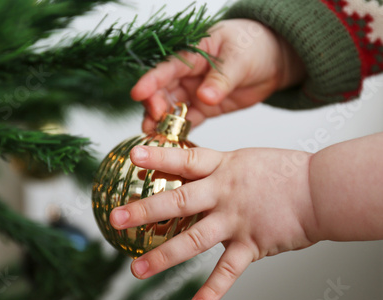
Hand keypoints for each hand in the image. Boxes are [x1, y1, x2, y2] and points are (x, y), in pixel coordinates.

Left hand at [110, 146, 317, 299]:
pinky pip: (228, 272)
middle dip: (145, 211)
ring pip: (194, 240)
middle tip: (117, 218)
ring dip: (163, 257)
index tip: (134, 158)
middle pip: (178, 202)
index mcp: (222, 167)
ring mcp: (236, 220)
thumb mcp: (243, 160)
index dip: (159, 157)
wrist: (320, 189)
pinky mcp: (252, 244)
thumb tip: (182, 167)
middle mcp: (224, 193)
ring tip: (137, 270)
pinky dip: (212, 291)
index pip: (185, 160)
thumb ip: (213, 168)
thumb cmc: (282, 173)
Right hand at [131, 19, 305, 131]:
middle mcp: (188, 75)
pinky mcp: (204, 108)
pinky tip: (170, 142)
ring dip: (161, 123)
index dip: (151, 81)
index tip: (138, 94)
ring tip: (154, 137)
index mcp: (192, 56)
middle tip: (152, 123)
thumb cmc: (253, 46)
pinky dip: (178, 131)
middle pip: (163, 92)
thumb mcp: (239, 59)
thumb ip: (221, 80)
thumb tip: (204, 96)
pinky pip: (187, 121)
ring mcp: (195, 92)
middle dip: (154, 107)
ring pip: (171, 109)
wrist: (273, 59)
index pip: (166, 69)